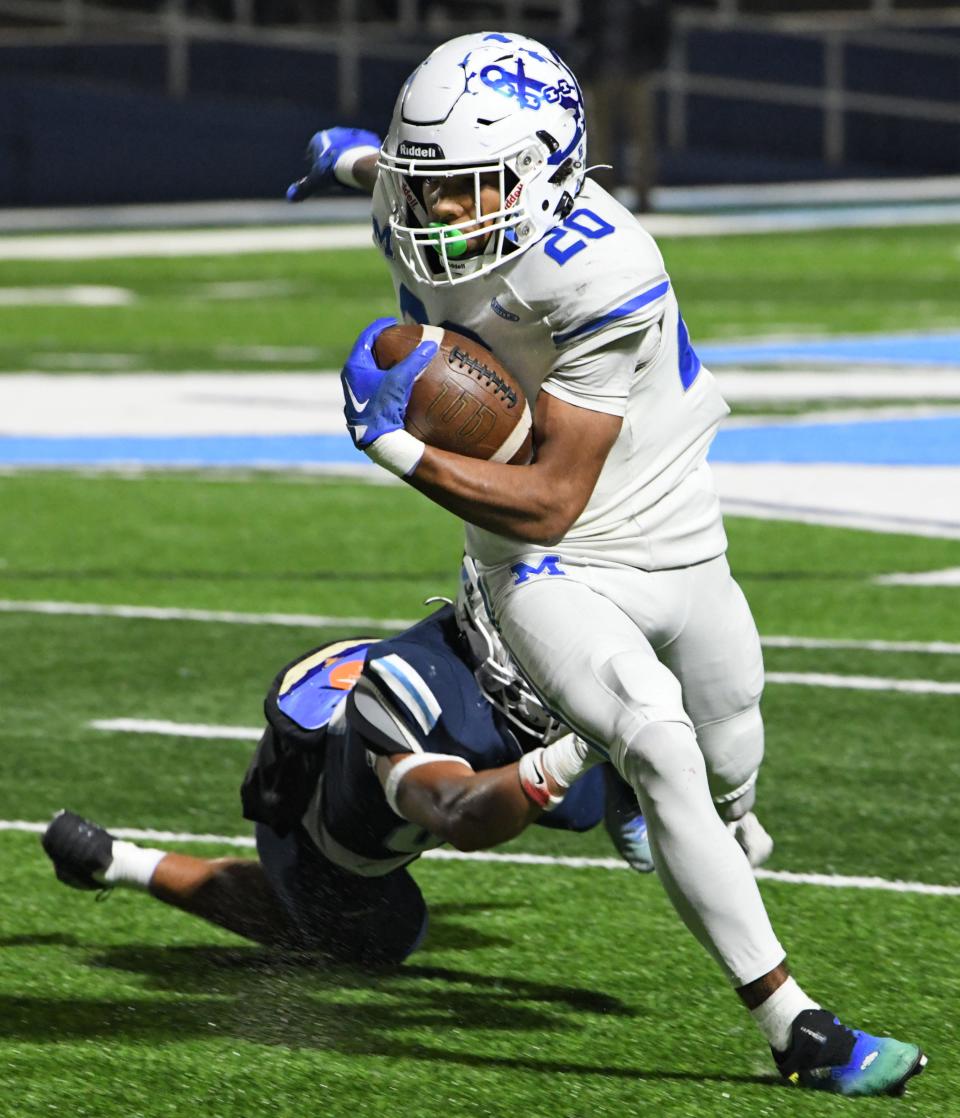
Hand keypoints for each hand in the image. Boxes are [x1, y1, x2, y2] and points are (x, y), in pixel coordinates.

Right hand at [286, 127, 381, 200]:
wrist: (360, 164)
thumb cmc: (334, 171)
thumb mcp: (317, 181)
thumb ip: (304, 188)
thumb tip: (290, 197)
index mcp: (320, 138)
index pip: (313, 151)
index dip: (316, 164)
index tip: (321, 175)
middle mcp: (335, 132)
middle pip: (332, 149)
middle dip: (333, 160)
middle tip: (337, 175)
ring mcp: (352, 133)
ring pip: (348, 148)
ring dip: (348, 157)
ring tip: (352, 173)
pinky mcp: (368, 138)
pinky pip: (364, 148)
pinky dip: (362, 157)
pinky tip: (364, 168)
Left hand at [340, 318, 437, 448]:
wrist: (375, 438)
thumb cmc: (382, 408)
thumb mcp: (399, 381)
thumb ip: (414, 361)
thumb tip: (430, 343)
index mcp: (354, 366)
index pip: (366, 337)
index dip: (380, 327)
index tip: (393, 322)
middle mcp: (350, 377)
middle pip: (365, 351)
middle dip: (380, 343)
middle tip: (395, 337)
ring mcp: (354, 390)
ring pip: (367, 368)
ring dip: (381, 360)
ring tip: (396, 356)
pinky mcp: (361, 402)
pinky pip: (371, 381)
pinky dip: (382, 375)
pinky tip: (395, 380)